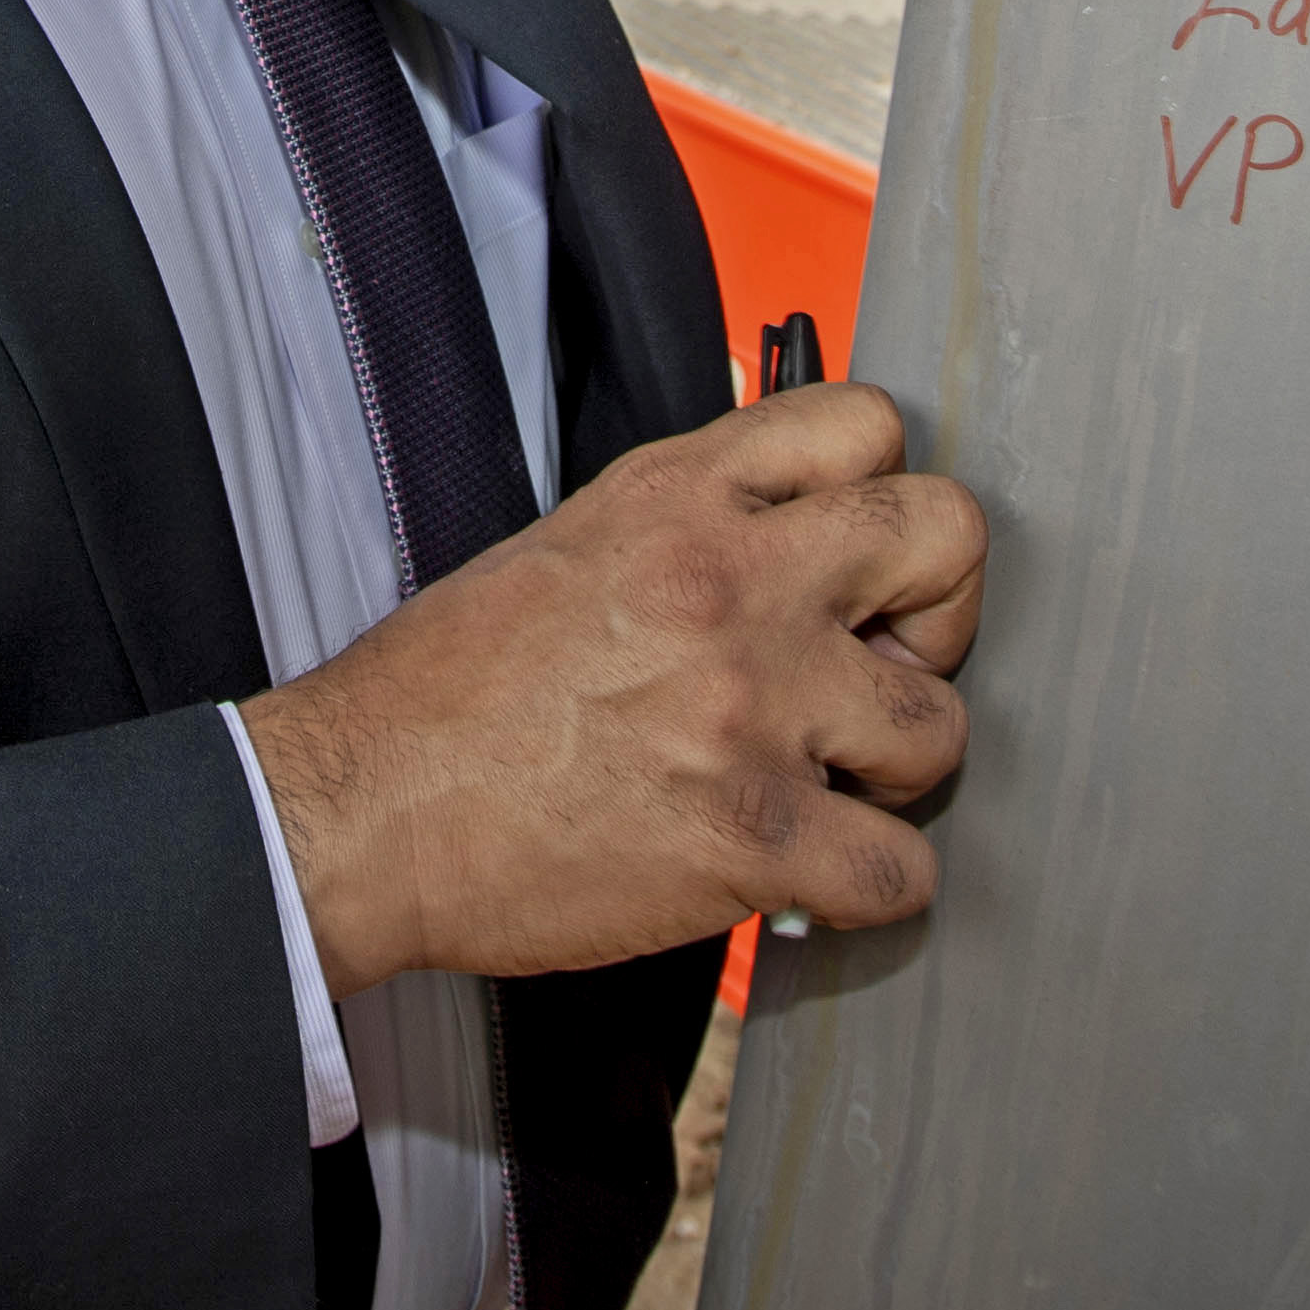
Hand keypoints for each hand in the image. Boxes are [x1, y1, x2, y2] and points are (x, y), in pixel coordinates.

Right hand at [233, 381, 982, 995]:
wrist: (363, 806)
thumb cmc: (446, 690)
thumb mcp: (571, 541)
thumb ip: (691, 518)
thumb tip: (789, 524)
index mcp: (680, 498)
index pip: (868, 425)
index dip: (882, 496)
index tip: (859, 562)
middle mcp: (731, 583)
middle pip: (945, 538)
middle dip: (939, 610)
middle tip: (887, 664)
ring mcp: (748, 709)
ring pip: (943, 722)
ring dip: (902, 764)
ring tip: (835, 784)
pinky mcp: (750, 837)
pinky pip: (901, 868)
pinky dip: (875, 884)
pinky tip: (818, 875)